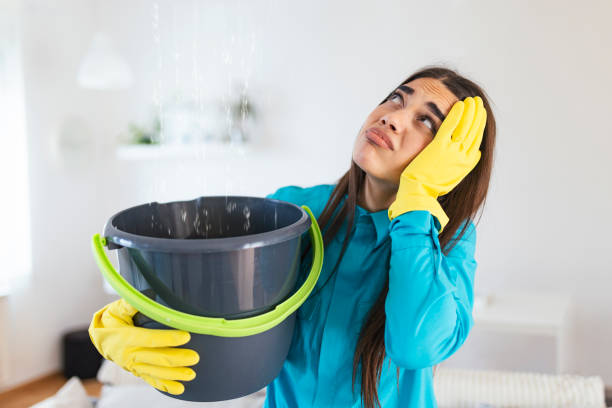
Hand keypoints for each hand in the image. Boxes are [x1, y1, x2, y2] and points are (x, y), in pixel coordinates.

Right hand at [88, 298, 198, 394]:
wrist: (100, 338)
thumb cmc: (112, 319)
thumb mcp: (118, 308)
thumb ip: (132, 303)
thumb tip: (151, 293)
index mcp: (126, 338)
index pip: (150, 339)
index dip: (168, 338)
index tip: (186, 336)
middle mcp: (130, 355)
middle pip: (157, 358)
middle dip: (177, 359)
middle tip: (195, 358)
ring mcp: (133, 366)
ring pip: (156, 372)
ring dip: (175, 375)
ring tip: (191, 374)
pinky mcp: (137, 372)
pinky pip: (152, 381)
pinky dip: (165, 386)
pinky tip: (180, 389)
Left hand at [388, 96, 485, 231]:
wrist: (418, 193)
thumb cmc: (431, 186)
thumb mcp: (454, 176)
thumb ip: (463, 163)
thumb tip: (474, 154)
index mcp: (468, 163)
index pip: (477, 139)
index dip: (479, 125)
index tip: (479, 114)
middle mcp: (464, 156)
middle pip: (474, 130)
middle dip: (477, 114)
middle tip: (477, 102)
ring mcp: (453, 151)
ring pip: (466, 126)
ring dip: (470, 111)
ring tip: (471, 100)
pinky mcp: (440, 147)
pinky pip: (451, 126)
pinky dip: (456, 114)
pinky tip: (459, 104)